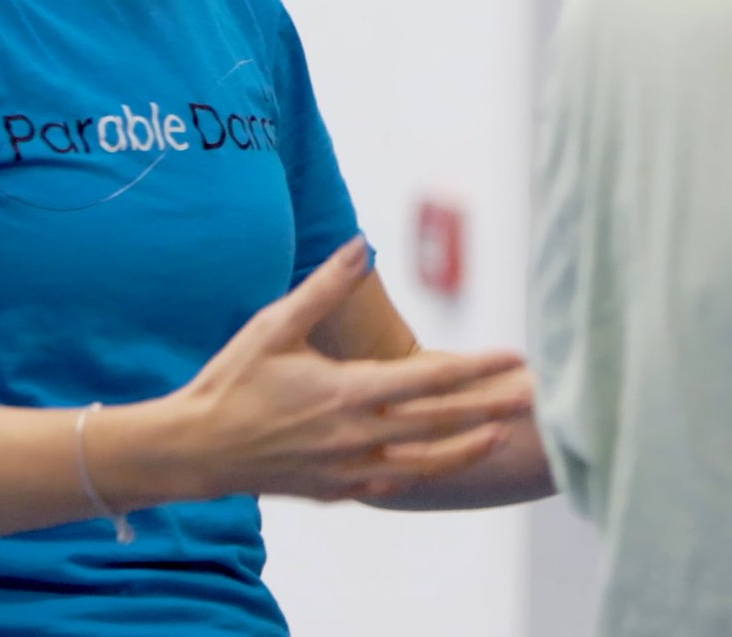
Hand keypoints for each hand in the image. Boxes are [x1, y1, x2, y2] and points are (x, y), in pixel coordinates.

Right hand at [171, 240, 530, 501]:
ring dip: (468, 445)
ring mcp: (349, 468)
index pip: (430, 380)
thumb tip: (361, 243)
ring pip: (425, 460)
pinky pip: (396, 481)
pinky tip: (447, 460)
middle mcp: (357, 435)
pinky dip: (428, 471)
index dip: (478, 368)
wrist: (196, 450)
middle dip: (491, 406)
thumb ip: (324, 286)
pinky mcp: (338, 489)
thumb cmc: (232, 382)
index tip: (514, 358)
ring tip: (504, 432)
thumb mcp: (275, 326)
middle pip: (441, 421)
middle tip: (534, 395)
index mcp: (347, 393)